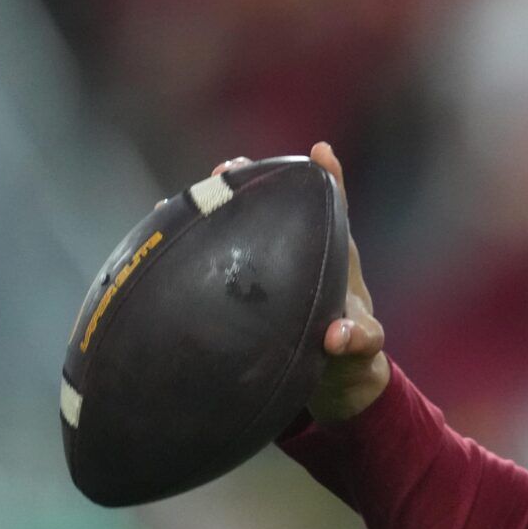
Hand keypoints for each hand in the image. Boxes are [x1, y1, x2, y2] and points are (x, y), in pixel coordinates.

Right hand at [212, 143, 388, 423]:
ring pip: (245, 224)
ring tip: (189, 195)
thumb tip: (338, 336)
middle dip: (257, 181)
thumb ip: (358, 340)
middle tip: (229, 168)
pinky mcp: (245, 288)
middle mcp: (302, 251)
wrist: (331, 377)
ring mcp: (270, 266)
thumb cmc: (353, 351)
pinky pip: (218, 257)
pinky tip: (164, 233)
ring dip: (219, 206)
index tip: (320, 151)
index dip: (328, 177)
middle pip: (280, 204)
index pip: (334, 206)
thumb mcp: (363, 346)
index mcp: (337, 256)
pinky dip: (195, 242)